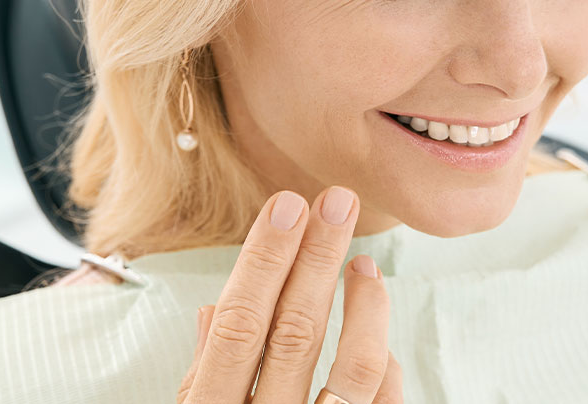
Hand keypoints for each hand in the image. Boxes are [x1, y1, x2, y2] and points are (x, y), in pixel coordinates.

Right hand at [176, 186, 403, 403]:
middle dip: (317, 260)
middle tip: (338, 203)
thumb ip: (203, 377)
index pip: (238, 327)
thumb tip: (212, 309)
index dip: (263, 263)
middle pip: (296, 334)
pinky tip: (373, 326)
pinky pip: (384, 401)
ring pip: (355, 366)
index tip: (286, 206)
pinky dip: (384, 359)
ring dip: (364, 303)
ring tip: (364, 260)